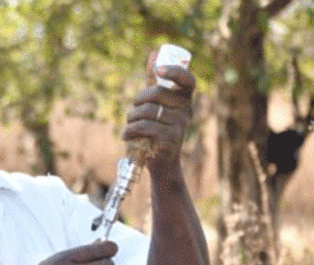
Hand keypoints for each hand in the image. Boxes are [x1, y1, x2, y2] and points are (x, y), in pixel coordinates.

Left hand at [122, 52, 195, 176]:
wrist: (161, 161)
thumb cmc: (156, 129)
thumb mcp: (156, 104)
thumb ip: (155, 81)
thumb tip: (154, 54)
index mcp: (185, 99)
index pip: (187, 80)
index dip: (174, 72)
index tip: (158, 71)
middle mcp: (186, 110)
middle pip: (156, 94)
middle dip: (137, 101)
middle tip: (132, 110)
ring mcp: (180, 125)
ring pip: (147, 111)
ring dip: (131, 118)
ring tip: (129, 126)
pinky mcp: (170, 139)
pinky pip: (144, 127)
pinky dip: (130, 131)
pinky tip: (127, 136)